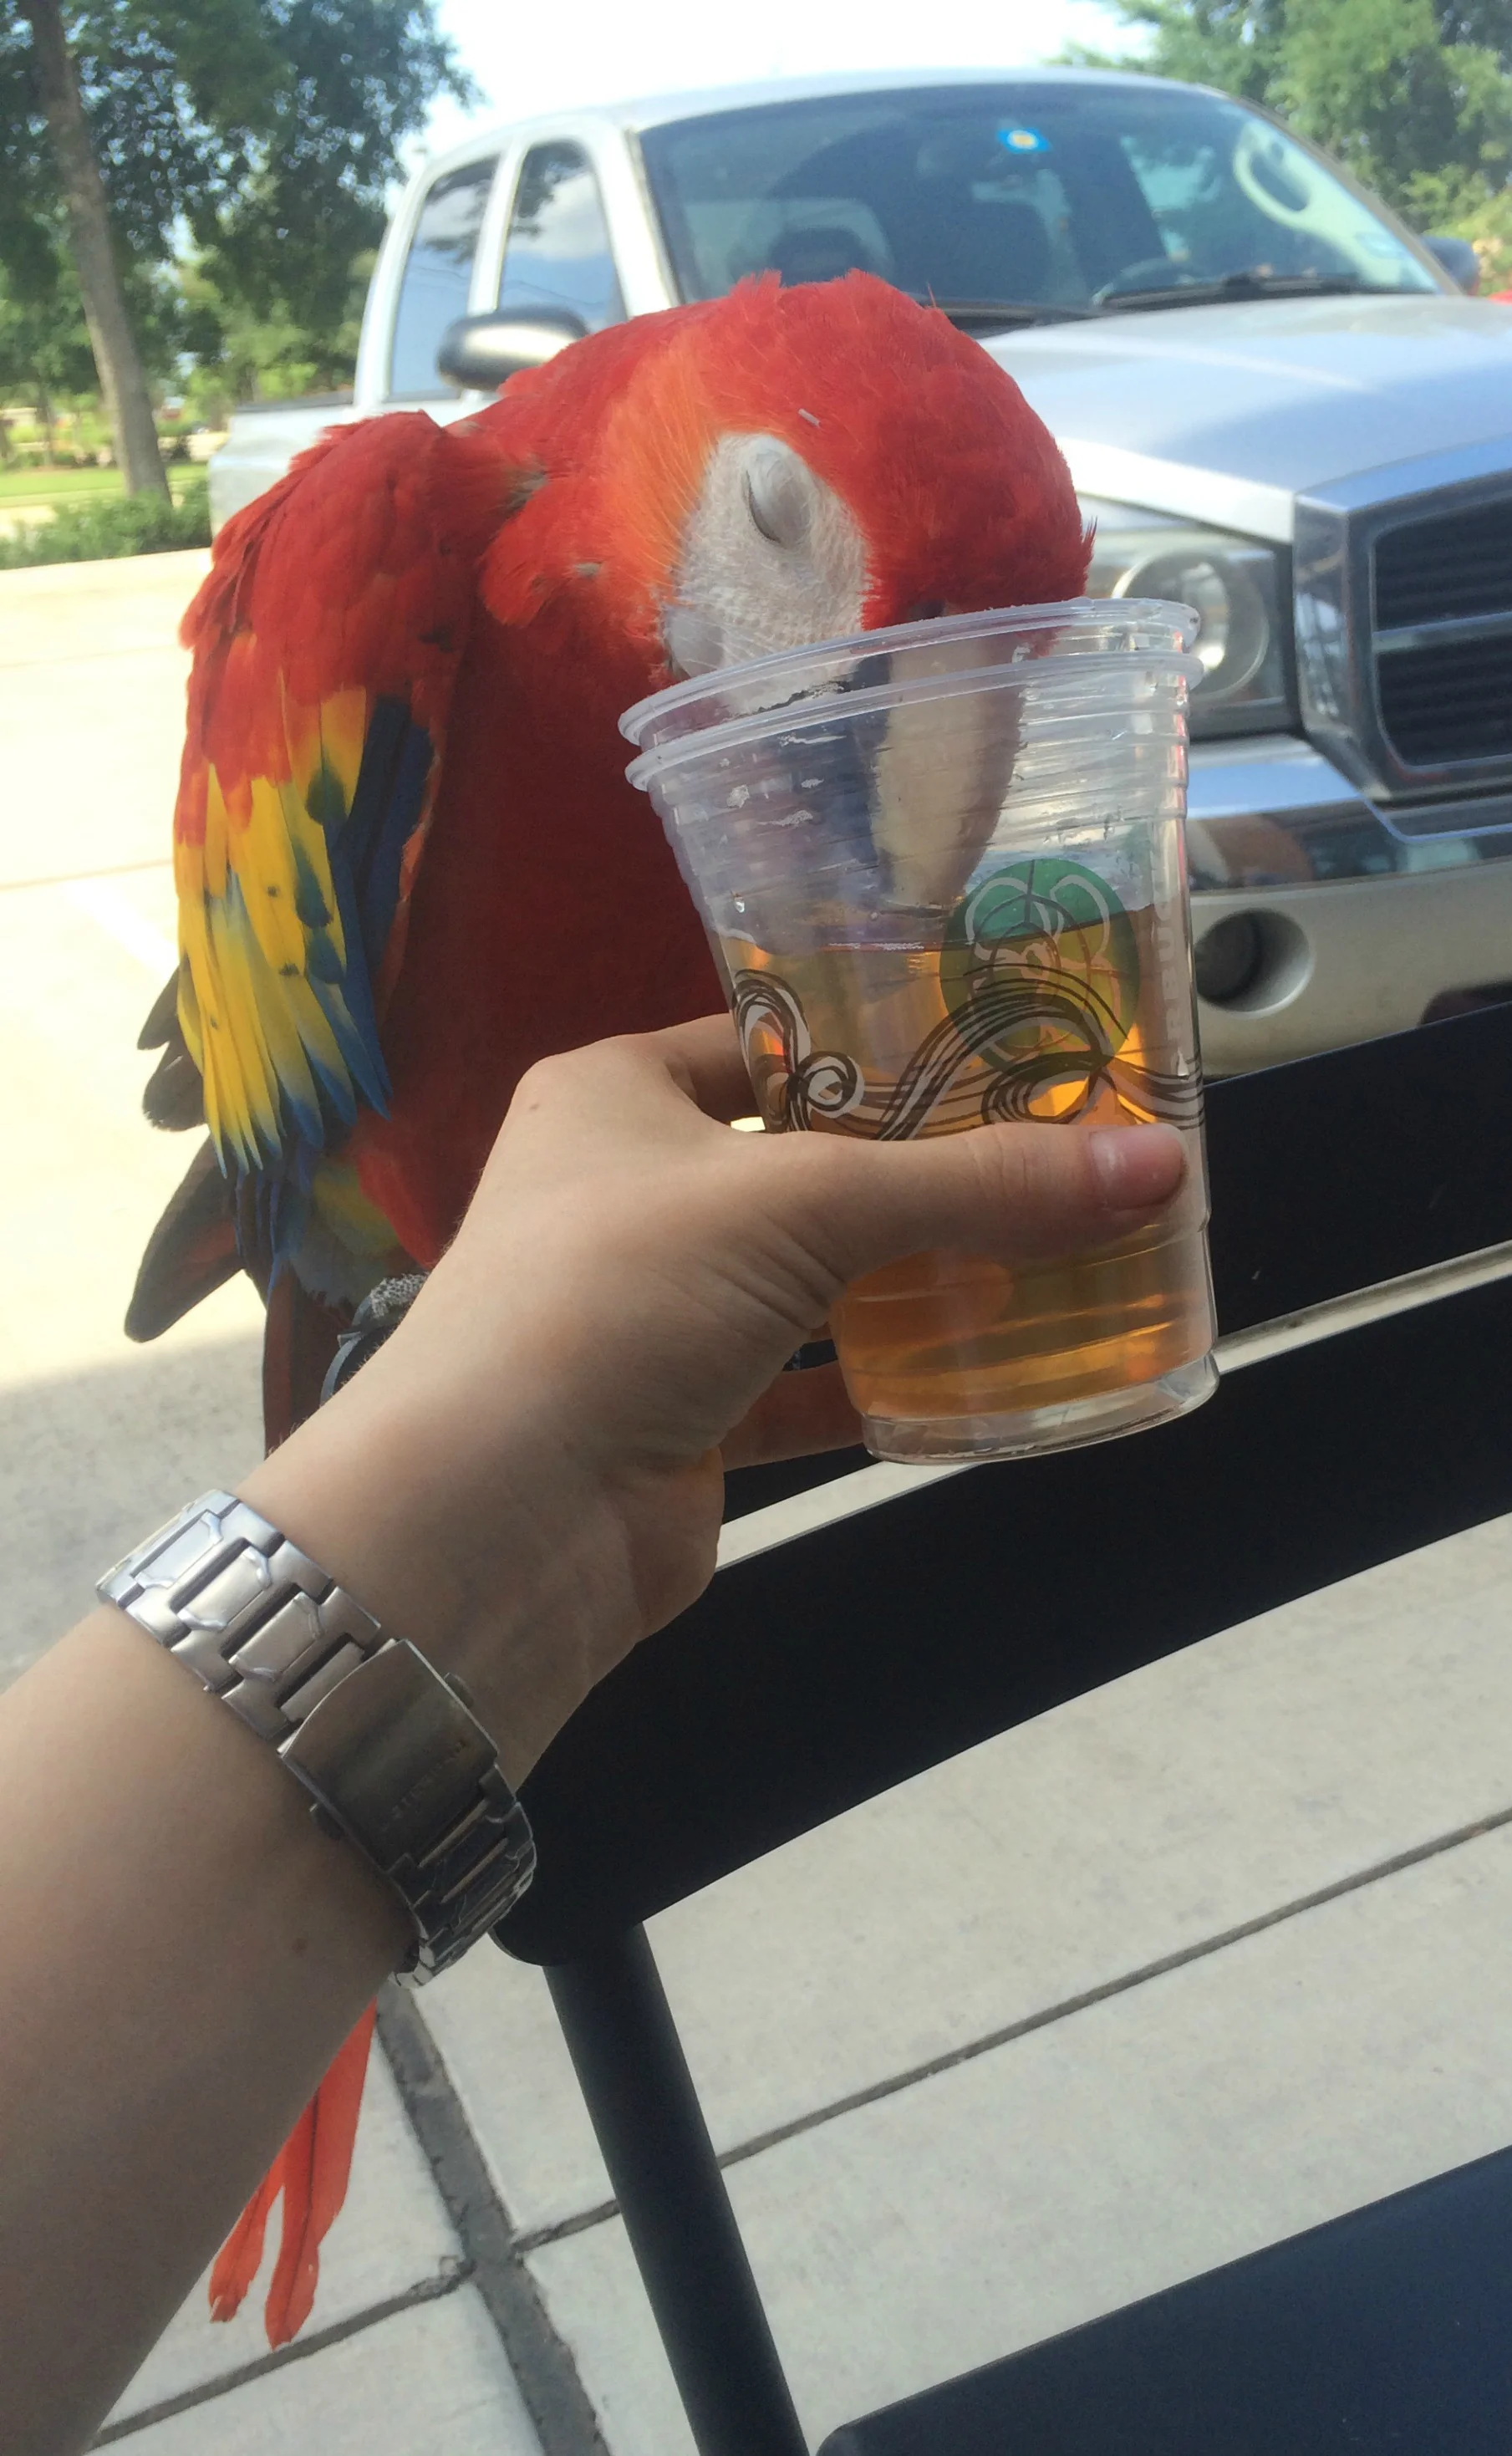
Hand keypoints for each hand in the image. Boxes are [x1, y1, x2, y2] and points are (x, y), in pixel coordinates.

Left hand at [243, 1015, 1185, 1780]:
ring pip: (809, 1285)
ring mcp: (651, 1314)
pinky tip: (985, 1382)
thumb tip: (1161, 1164)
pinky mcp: (682, 1423)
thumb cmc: (622, 1293)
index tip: (1005, 1052)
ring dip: (914, 1285)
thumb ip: (979, 1184)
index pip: (769, 1041)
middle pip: (803, 1166)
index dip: (881, 1044)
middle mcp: (625, 1191)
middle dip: (921, 1174)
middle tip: (1059, 1161)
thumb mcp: (806, 1204)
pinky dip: (884, 1388)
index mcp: (615, 1093)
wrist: (503, 1514)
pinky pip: (805, 1390)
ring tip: (1052, 1263)